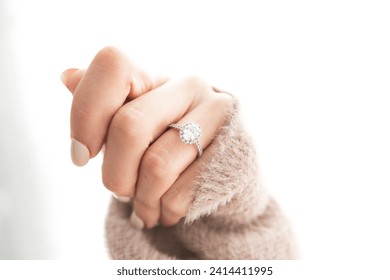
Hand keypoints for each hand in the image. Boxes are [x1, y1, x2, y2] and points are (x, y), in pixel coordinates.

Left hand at [61, 47, 232, 227]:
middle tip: (120, 191)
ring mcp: (218, 113)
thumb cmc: (166, 146)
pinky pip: (182, 192)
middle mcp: (190, 85)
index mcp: (156, 78)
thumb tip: (68, 76)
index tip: (83, 154)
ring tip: (144, 208)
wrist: (220, 168)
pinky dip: (165, 211)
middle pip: (130, 126)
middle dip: (115, 174)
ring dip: (141, 200)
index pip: (113, 65)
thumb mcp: (134, 124)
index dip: (86, 111)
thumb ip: (103, 104)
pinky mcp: (235, 148)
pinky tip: (165, 210)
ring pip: (157, 166)